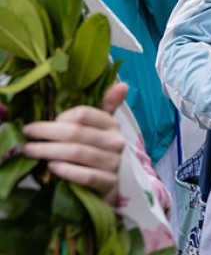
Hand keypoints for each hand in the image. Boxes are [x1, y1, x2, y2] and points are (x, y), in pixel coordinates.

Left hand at [21, 82, 128, 204]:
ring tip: (31, 151)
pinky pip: (86, 175)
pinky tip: (52, 168)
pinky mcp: (109, 184)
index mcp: (112, 125)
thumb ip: (107, 106)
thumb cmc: (99, 154)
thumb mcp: (102, 130)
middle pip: (78, 133)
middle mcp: (116, 142)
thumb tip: (122, 84)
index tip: (40, 124)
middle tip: (27, 136)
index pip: (85, 114)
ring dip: (50, 151)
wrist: (110, 187)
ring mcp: (114, 163)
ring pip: (79, 153)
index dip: (60, 118)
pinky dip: (67, 170)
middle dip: (48, 133)